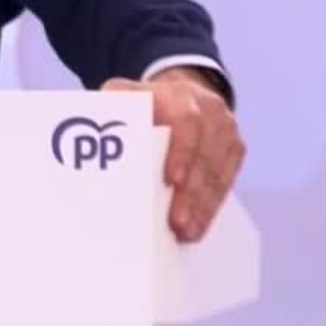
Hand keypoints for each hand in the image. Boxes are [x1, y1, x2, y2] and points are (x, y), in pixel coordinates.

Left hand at [104, 68, 243, 242]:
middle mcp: (208, 109)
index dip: (182, 151)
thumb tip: (91, 135)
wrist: (182, 94)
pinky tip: (198, 226)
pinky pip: (227, 180)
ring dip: (202, 206)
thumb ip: (110, 107)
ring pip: (217, 172)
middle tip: (177, 222)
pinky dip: (211, 205)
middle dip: (191, 192)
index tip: (171, 180)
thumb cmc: (144, 102)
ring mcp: (225, 129)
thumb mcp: (124, 93)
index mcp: (179, 95)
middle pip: (204, 155)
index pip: (187, 122)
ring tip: (186, 232)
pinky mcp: (235, 147)